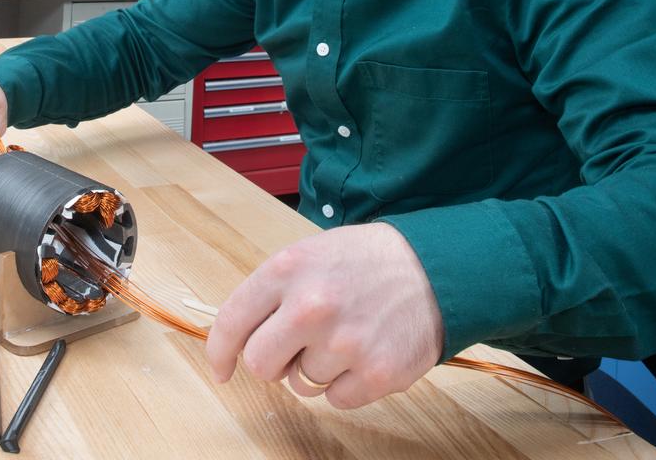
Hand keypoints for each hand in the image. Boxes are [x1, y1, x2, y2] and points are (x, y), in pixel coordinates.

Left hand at [206, 222, 443, 408]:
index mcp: (287, 269)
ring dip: (316, 369)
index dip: (220, 352)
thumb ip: (273, 292)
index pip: (232, 321)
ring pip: (301, 384)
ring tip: (344, 337)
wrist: (435, 268)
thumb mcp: (311, 254)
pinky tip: (364, 352)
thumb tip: (238, 340)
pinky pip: (336, 400)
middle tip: (297, 347)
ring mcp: (344, 342)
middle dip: (273, 362)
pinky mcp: (376, 373)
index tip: (222, 368)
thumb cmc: (366, 262)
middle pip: (260, 363)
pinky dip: (346, 384)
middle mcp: (311, 305)